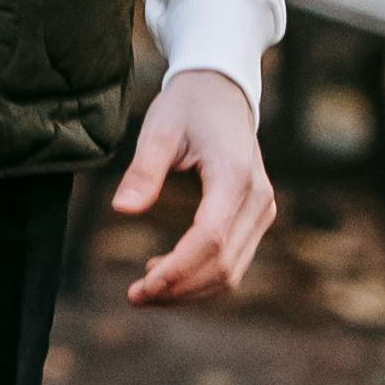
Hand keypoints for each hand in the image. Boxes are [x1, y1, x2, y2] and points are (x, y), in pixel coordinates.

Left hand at [105, 66, 276, 306]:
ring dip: (189, 289)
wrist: (223, 88)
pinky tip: (165, 270)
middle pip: (223, 264)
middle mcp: (257, 198)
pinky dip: (201, 276)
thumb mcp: (160, 127)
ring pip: (231, 270)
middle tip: (134, 296)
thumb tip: (121, 209)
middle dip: (178, 289)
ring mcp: (263, 210)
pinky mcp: (257, 216)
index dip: (178, 269)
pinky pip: (234, 260)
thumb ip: (143, 170)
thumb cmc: (188, 104)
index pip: (209, 239)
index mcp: (234, 175)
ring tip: (145, 289)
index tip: (143, 286)